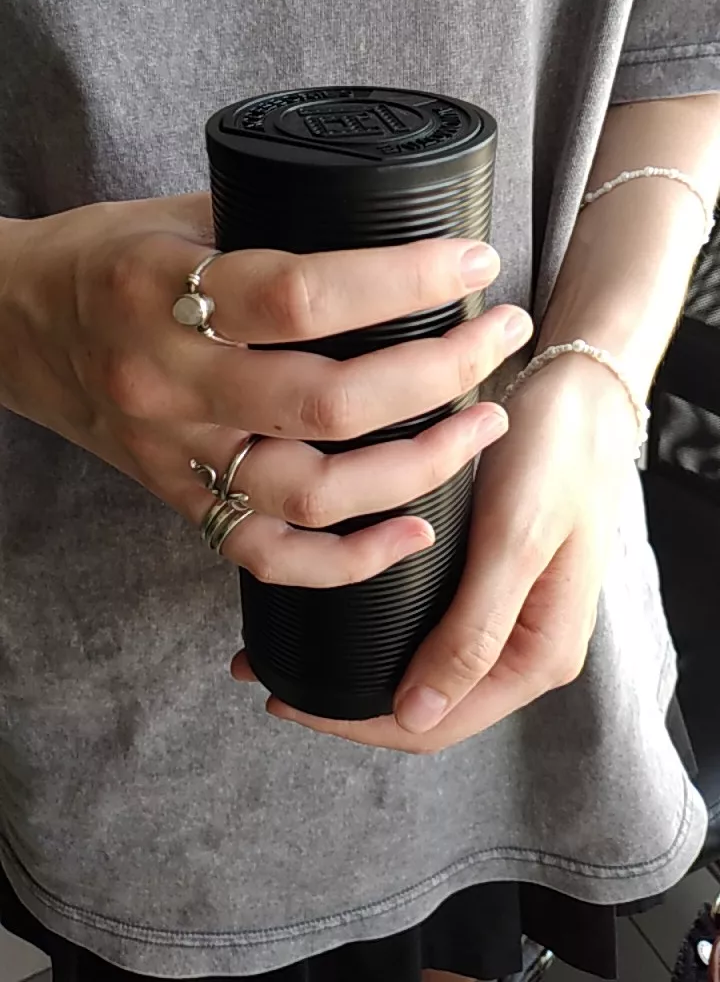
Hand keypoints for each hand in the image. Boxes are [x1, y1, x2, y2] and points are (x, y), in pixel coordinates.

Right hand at [0, 194, 531, 587]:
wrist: (9, 325)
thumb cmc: (100, 258)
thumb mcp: (174, 215)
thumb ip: (271, 228)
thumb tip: (390, 232)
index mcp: (160, 291)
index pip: (302, 294)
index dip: (403, 280)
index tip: (475, 264)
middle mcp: (167, 383)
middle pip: (328, 402)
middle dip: (440, 371)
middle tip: (502, 337)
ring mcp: (173, 455)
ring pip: (314, 491)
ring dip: (419, 463)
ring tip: (486, 423)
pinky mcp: (177, 501)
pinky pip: (268, 555)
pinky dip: (350, 559)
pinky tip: (416, 530)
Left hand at [242, 353, 637, 748]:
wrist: (583, 392)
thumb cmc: (555, 457)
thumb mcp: (513, 542)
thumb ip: (472, 634)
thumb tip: (416, 717)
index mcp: (540, 657)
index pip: (437, 723)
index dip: (358, 722)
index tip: (286, 697)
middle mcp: (525, 649)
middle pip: (426, 705)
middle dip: (348, 701)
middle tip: (267, 673)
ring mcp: (509, 616)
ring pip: (423, 668)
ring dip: (360, 665)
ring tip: (285, 646)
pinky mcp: (492, 581)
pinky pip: (430, 626)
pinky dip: (381, 628)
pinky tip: (338, 609)